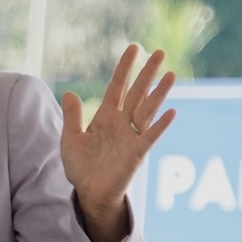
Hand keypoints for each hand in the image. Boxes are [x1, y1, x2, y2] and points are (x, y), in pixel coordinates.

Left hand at [60, 45, 176, 241]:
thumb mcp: (70, 139)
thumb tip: (69, 93)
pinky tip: (172, 112)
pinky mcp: (137, 153)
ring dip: (159, 93)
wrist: (89, 193)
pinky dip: (160, 126)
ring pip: (147, 109)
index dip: (125, 68)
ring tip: (170, 74)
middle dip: (147, 73)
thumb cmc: (81, 167)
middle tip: (159, 52)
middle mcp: (121, 123)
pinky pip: (150, 137)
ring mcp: (131, 137)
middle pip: (137, 92)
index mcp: (105, 117)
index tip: (133, 48)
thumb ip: (72, 117)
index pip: (117, 86)